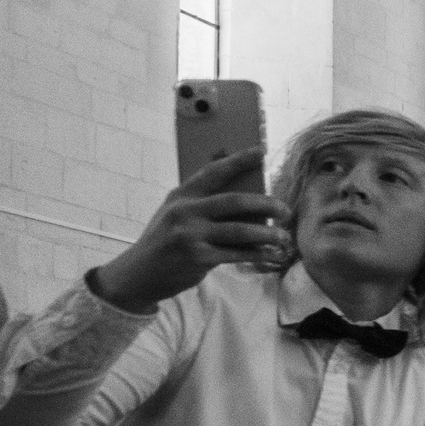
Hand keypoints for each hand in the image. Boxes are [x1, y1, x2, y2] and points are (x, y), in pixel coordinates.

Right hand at [92, 150, 288, 312]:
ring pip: (240, 230)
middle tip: (286, 211)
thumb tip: (245, 194)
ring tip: (284, 236)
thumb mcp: (176, 214)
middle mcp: (185, 211)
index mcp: (181, 195)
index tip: (260, 151)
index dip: (238, 160)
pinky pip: (236, 253)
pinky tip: (271, 254)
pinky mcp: (197, 257)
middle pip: (234, 201)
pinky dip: (258, 254)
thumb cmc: (165, 241)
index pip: (213, 172)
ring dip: (267, 234)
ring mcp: (190, 235)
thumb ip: (203, 202)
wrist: (139, 273)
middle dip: (266, 204)